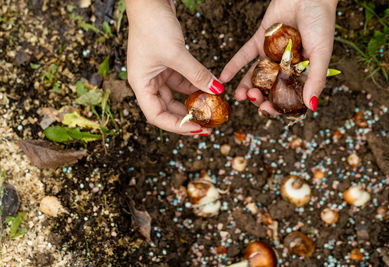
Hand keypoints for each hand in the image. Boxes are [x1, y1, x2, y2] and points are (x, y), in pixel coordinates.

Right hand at [126, 0, 223, 134]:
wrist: (150, 0)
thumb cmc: (153, 25)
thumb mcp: (176, 54)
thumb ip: (197, 75)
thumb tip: (217, 91)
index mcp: (140, 84)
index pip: (157, 116)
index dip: (177, 126)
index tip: (198, 129)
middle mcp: (147, 82)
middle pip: (167, 109)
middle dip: (187, 117)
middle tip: (208, 124)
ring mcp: (157, 73)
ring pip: (176, 95)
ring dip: (193, 101)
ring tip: (212, 107)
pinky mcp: (167, 64)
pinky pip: (182, 80)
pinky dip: (195, 84)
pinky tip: (210, 86)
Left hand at [219, 0, 337, 113]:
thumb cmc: (321, 23)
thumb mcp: (321, 54)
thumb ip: (316, 80)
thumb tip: (311, 107)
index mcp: (301, 73)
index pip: (287, 96)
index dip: (277, 106)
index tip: (267, 110)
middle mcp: (284, 66)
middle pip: (269, 88)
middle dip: (259, 97)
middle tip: (253, 99)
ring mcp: (270, 54)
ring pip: (255, 75)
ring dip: (246, 86)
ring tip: (239, 95)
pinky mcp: (259, 41)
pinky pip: (244, 56)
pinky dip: (233, 66)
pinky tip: (224, 77)